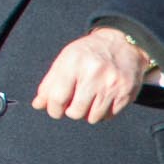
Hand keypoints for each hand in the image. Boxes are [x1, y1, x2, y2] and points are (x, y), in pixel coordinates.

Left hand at [34, 27, 154, 122]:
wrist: (123, 45)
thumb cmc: (87, 54)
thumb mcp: (65, 60)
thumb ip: (49, 83)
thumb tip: (38, 105)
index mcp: (74, 63)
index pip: (58, 97)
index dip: (53, 109)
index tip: (54, 109)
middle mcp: (94, 74)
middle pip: (75, 111)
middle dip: (70, 112)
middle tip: (71, 104)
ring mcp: (112, 85)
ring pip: (92, 118)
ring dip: (86, 113)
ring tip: (86, 100)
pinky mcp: (126, 94)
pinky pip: (108, 116)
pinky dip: (102, 113)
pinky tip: (100, 99)